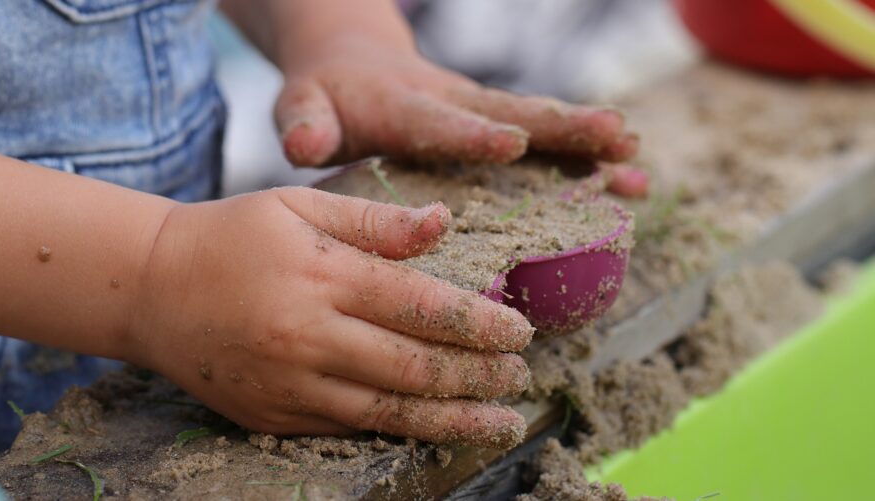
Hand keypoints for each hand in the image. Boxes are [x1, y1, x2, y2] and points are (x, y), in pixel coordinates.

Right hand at [127, 188, 534, 446]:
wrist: (150, 289)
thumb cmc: (232, 236)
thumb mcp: (299, 205)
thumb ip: (375, 220)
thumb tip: (445, 224)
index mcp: (322, 274)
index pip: (422, 306)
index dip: (480, 323)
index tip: (520, 331)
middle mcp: (309, 335)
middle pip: (415, 367)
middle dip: (479, 376)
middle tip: (519, 376)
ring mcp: (289, 384)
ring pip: (389, 412)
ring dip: (454, 420)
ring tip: (501, 422)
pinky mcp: (272, 416)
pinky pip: (347, 429)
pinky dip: (398, 432)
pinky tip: (434, 430)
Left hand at [275, 36, 647, 197]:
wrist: (351, 60)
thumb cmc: (325, 95)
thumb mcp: (302, 105)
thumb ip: (304, 123)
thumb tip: (304, 143)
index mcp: (403, 107)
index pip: (439, 122)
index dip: (473, 134)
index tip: (512, 142)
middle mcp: (452, 104)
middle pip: (512, 113)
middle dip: (562, 128)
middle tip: (615, 136)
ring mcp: (479, 114)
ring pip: (540, 126)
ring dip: (588, 144)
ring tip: (637, 162)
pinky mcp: (494, 124)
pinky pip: (545, 142)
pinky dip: (587, 160)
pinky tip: (631, 180)